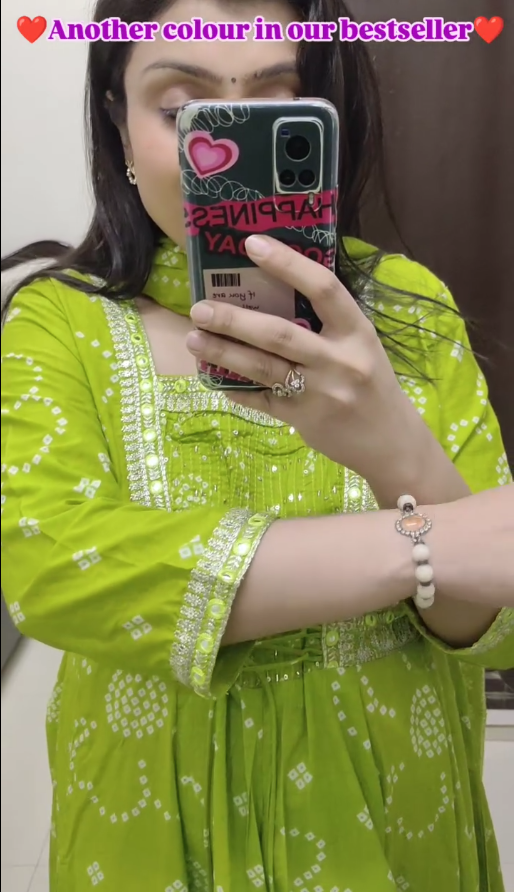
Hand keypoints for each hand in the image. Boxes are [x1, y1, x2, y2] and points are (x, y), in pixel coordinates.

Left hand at [186, 235, 458, 504]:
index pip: (323, 288)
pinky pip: (260, 400)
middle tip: (200, 308)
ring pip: (262, 367)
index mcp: (357, 333)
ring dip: (223, 351)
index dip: (287, 263)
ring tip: (194, 339)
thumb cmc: (371, 385)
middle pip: (279, 334)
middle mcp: (339, 361)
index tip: (252, 244)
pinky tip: (213, 377)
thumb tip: (271, 293)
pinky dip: (234, 388)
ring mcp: (320, 393)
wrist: (391, 444)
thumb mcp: (362, 347)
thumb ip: (327, 324)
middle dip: (234, 319)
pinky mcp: (303, 419)